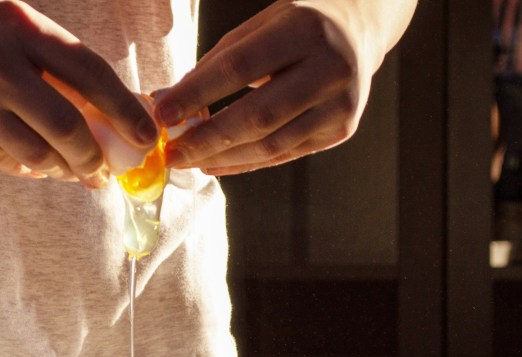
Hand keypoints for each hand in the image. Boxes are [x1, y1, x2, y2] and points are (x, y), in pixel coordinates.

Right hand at [0, 0, 157, 185]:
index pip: (91, 73)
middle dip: (94, 155)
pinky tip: (33, 163)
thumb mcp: (2, 19)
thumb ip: (46, 59)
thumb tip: (96, 109)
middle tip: (103, 168)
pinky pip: (2, 159)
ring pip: (37, 153)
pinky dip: (25, 165)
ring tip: (71, 169)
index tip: (146, 136)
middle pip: (69, 127)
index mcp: (21, 27)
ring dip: (61, 168)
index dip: (125, 110)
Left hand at [153, 0, 389, 175]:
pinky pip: (284, 154)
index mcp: (304, 31)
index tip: (161, 114)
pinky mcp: (341, 130)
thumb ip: (216, 63)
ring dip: (223, 158)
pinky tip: (217, 164)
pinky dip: (246, 163)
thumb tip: (167, 102)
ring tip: (189, 160)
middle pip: (257, 116)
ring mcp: (340, 104)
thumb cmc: (296, 27)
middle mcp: (329, 69)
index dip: (196, 94)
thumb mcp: (260, 27)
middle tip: (172, 153)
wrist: (359, 32)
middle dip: (206, 139)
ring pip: (271, 144)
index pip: (239, 67)